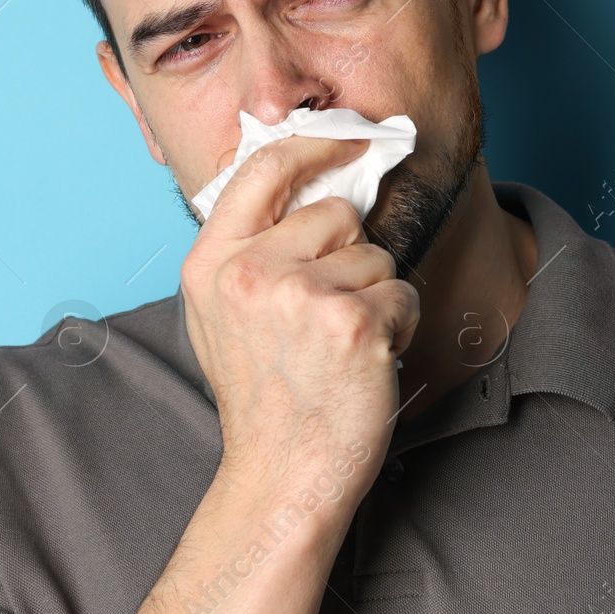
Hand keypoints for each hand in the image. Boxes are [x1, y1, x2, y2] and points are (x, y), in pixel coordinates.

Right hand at [180, 135, 419, 501]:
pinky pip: (403, 291)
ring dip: (375, 294)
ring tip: (341, 346)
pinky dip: (399, 324)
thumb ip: (248, 245)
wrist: (284, 475)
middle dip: (350, 254)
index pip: (264, 168)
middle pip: (336, 213)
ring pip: (376, 254)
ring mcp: (301, 296)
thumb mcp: (221, 312)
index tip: (350, 138)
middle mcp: (250, 272)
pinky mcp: (354, 322)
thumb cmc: (263, 395)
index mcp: (211, 263)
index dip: (316, 145)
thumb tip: (306, 179)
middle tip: (326, 315)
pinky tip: (366, 361)